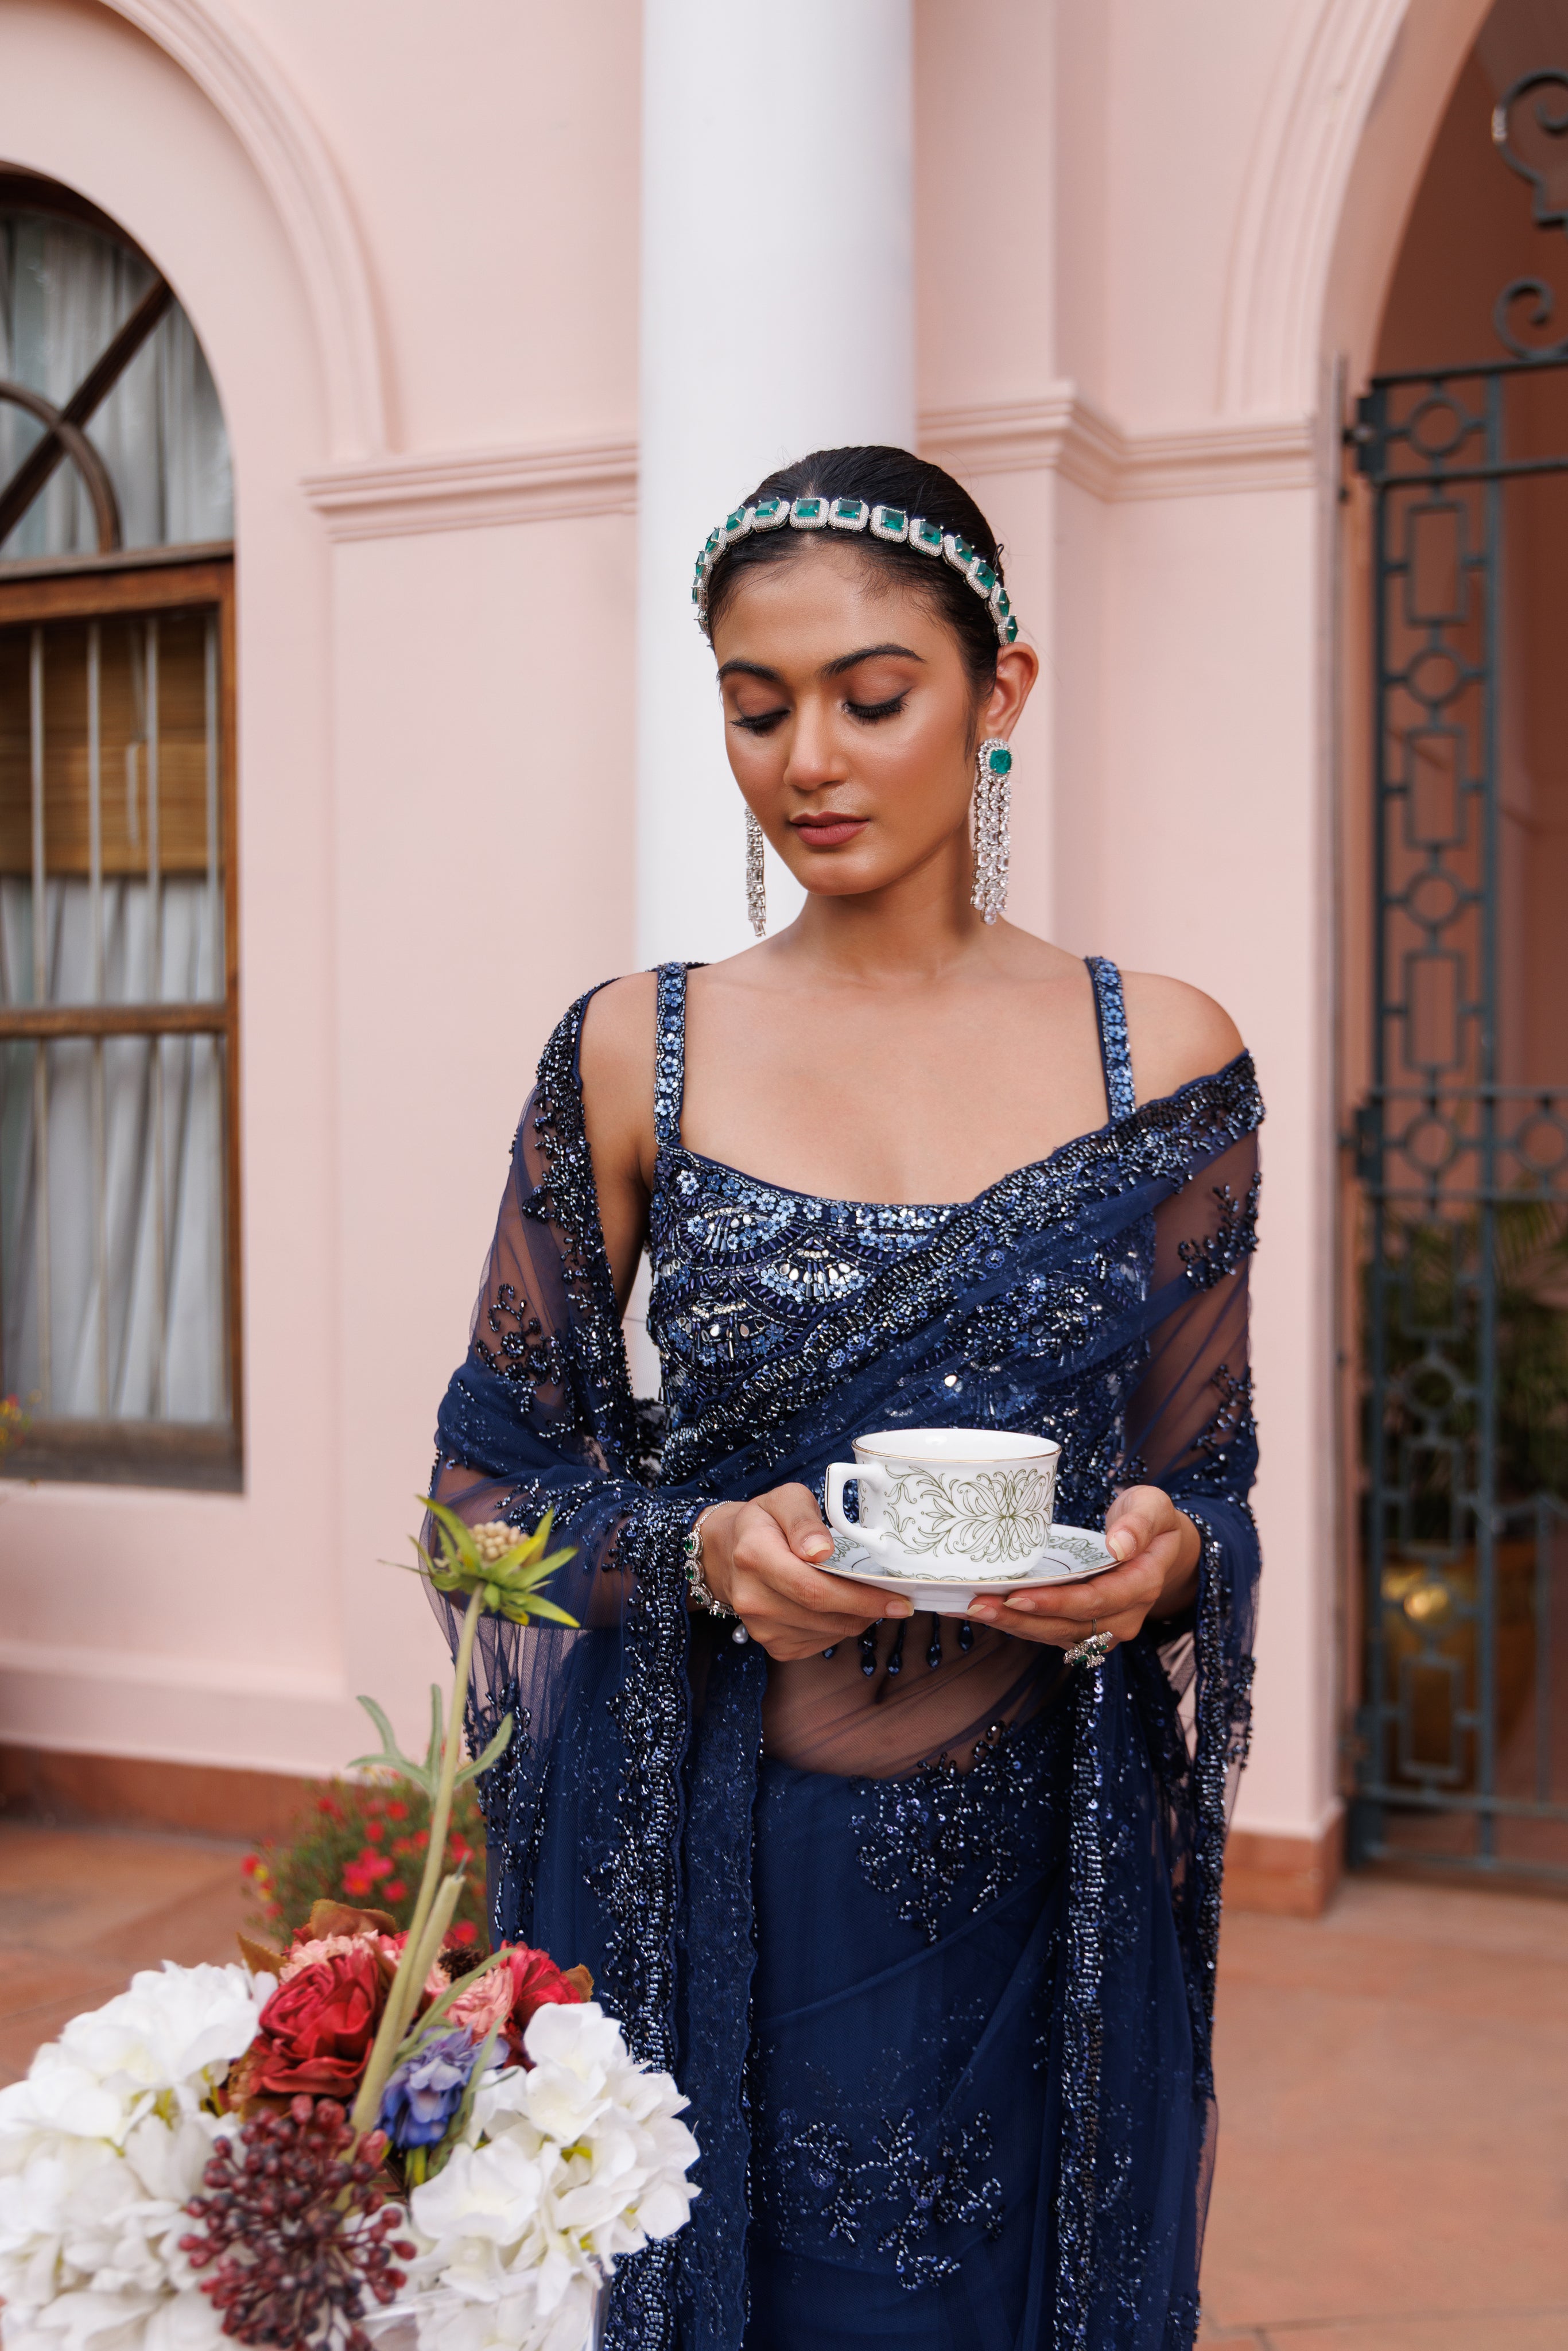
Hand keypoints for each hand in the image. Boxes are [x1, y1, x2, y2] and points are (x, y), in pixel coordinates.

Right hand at [697, 1484, 912, 1661]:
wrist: (727, 1554)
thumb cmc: (763, 1523)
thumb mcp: (783, 1500)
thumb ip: (803, 1519)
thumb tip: (821, 1550)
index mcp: (755, 1555)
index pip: (813, 1588)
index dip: (861, 1597)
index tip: (898, 1598)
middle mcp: (753, 1598)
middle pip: (825, 1615)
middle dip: (869, 1609)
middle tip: (898, 1601)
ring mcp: (761, 1627)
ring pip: (829, 1633)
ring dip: (857, 1618)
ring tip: (866, 1596)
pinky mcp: (773, 1645)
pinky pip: (821, 1643)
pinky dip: (839, 1627)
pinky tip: (840, 1607)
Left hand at [964, 1485, 1198, 1651]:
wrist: (1159, 1547)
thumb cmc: (1151, 1520)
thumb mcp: (1152, 1507)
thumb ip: (1139, 1523)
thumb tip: (1118, 1547)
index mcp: (1142, 1586)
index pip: (1096, 1601)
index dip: (1055, 1602)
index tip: (1018, 1595)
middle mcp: (1123, 1617)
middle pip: (1066, 1625)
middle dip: (1019, 1619)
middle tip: (976, 1604)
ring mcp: (1102, 1628)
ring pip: (1052, 1634)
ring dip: (1010, 1625)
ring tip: (968, 1607)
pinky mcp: (1082, 1628)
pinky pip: (1047, 1631)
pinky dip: (1015, 1623)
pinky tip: (980, 1609)